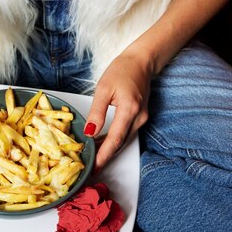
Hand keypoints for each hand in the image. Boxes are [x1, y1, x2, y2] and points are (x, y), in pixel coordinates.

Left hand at [84, 50, 152, 168]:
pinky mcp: (140, 118)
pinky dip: (113, 141)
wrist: (141, 62)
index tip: (94, 167)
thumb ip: (97, 112)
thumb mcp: (103, 89)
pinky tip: (100, 144)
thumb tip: (90, 133)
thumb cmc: (122, 70)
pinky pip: (125, 134)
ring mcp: (141, 119)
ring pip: (123, 140)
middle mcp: (139, 118)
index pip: (115, 139)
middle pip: (120, 144)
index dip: (104, 155)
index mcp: (129, 109)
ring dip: (108, 150)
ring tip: (92, 159)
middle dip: (104, 157)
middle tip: (89, 169)